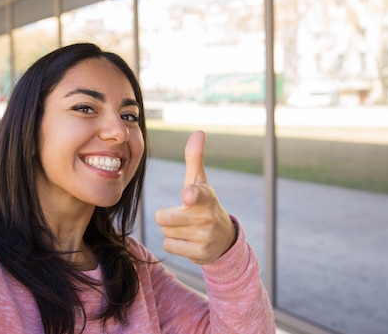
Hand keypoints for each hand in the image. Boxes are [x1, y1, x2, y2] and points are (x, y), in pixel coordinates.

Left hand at [155, 131, 235, 264]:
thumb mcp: (199, 181)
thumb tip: (198, 132)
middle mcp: (207, 218)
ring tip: (187, 227)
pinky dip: (174, 243)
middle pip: (163, 218)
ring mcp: (204, 238)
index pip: (198, 195)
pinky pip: (169, 246)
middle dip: (167, 216)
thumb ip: (195, 158)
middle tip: (182, 215)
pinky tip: (188, 240)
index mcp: (206, 197)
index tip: (188, 195)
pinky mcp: (199, 254)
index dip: (192, 195)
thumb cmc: (203, 203)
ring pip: (166, 232)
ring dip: (172, 230)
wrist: (223, 239)